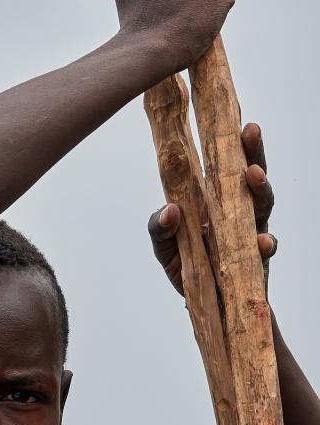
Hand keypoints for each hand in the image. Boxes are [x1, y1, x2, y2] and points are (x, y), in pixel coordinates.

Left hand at [148, 122, 276, 295]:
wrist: (204, 305)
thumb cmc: (186, 265)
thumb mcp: (163, 246)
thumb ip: (160, 228)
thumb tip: (170, 209)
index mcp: (216, 200)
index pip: (227, 165)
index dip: (234, 142)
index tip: (237, 119)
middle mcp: (239, 211)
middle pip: (251, 176)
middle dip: (253, 152)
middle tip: (250, 130)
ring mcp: (252, 233)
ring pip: (263, 205)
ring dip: (260, 187)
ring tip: (253, 175)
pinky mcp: (258, 260)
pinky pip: (265, 249)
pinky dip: (265, 244)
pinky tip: (262, 242)